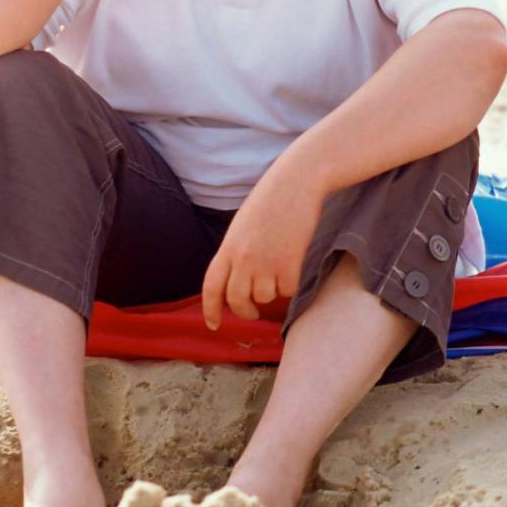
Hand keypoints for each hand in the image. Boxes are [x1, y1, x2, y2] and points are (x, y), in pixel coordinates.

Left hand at [201, 173, 326, 329]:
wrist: (296, 181)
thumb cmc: (271, 199)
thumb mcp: (242, 226)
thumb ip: (237, 252)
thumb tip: (239, 280)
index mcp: (227, 247)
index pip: (211, 287)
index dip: (210, 310)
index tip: (214, 325)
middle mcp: (243, 258)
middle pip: (237, 300)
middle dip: (245, 312)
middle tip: (253, 313)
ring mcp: (266, 262)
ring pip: (265, 297)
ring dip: (272, 291)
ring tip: (278, 270)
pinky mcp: (290, 263)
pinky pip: (287, 290)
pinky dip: (291, 285)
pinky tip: (293, 266)